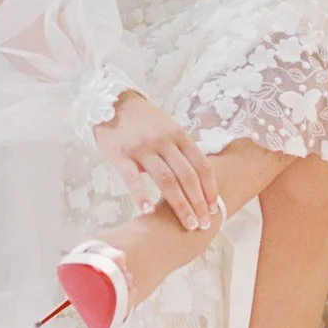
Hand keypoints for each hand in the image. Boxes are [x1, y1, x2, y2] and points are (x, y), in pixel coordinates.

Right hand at [94, 92, 218, 231]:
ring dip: (179, 205)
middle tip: (204, 225)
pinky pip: (133, 179)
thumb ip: (181, 151)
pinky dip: (141, 196)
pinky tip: (148, 212)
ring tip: (187, 224)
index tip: (214, 208)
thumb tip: (198, 182)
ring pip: (166, 181)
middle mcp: (164, 142)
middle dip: (198, 203)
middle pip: (187, 176)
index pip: (202, 165)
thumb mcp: (169, 128)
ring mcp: (142, 148)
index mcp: (179, 135)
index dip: (210, 189)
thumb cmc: (144, 120)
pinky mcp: (121, 155)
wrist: (113, 102)